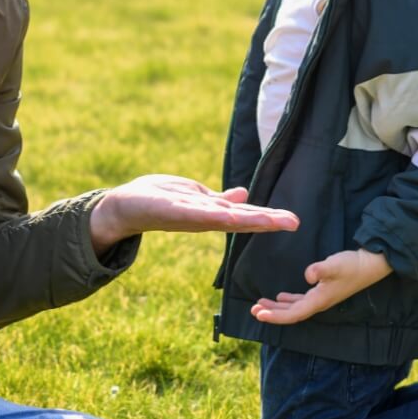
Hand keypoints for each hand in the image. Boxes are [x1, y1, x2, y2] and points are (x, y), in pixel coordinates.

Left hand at [89, 174, 298, 254]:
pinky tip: (230, 215)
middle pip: (239, 220)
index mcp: (210, 214)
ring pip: (221, 218)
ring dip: (246, 219)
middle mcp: (203, 218)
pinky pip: (194, 212)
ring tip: (271, 220)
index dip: (268, 218)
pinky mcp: (170, 209)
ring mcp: (187, 215)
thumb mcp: (194, 197)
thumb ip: (219, 201)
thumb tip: (244, 196)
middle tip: (294, 223)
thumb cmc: (159, 199)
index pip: (243, 216)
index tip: (293, 220)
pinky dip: (212, 214)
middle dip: (266, 221)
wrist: (123, 206)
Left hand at [250, 248, 391, 324]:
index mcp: (319, 300)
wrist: (370, 264)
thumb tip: (307, 275)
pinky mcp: (323, 291)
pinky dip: (289, 301)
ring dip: (277, 308)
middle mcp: (319, 303)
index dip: (275, 316)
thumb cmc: (352, 265)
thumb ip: (321, 270)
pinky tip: (281, 298)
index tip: (258, 314)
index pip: (293, 314)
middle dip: (272, 313)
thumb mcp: (335, 265)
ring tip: (260, 305)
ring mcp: (321, 298)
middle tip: (253, 310)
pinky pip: (301, 301)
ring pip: (294, 307)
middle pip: (291, 313)